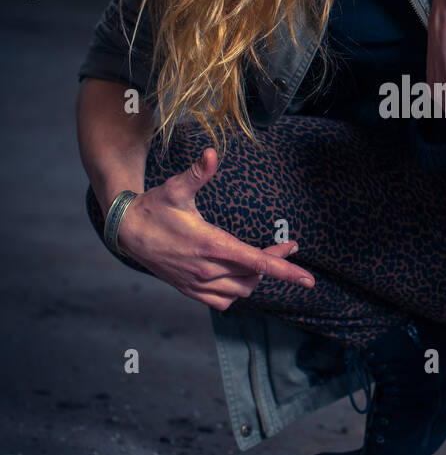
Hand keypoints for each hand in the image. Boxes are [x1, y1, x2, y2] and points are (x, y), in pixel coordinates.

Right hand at [114, 147, 314, 309]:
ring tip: (262, 258)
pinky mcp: (190, 290)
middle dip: (275, 262)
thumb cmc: (154, 208)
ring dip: (256, 277)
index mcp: (211, 245)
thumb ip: (198, 173)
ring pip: (242, 291)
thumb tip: (211, 153)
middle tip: (285, 245)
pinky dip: (236, 292)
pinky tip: (238, 276)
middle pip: (255, 275)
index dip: (286, 270)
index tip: (309, 280)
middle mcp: (207, 269)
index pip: (258, 262)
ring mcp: (198, 283)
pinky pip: (223, 302)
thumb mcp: (176, 188)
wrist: (126, 231)